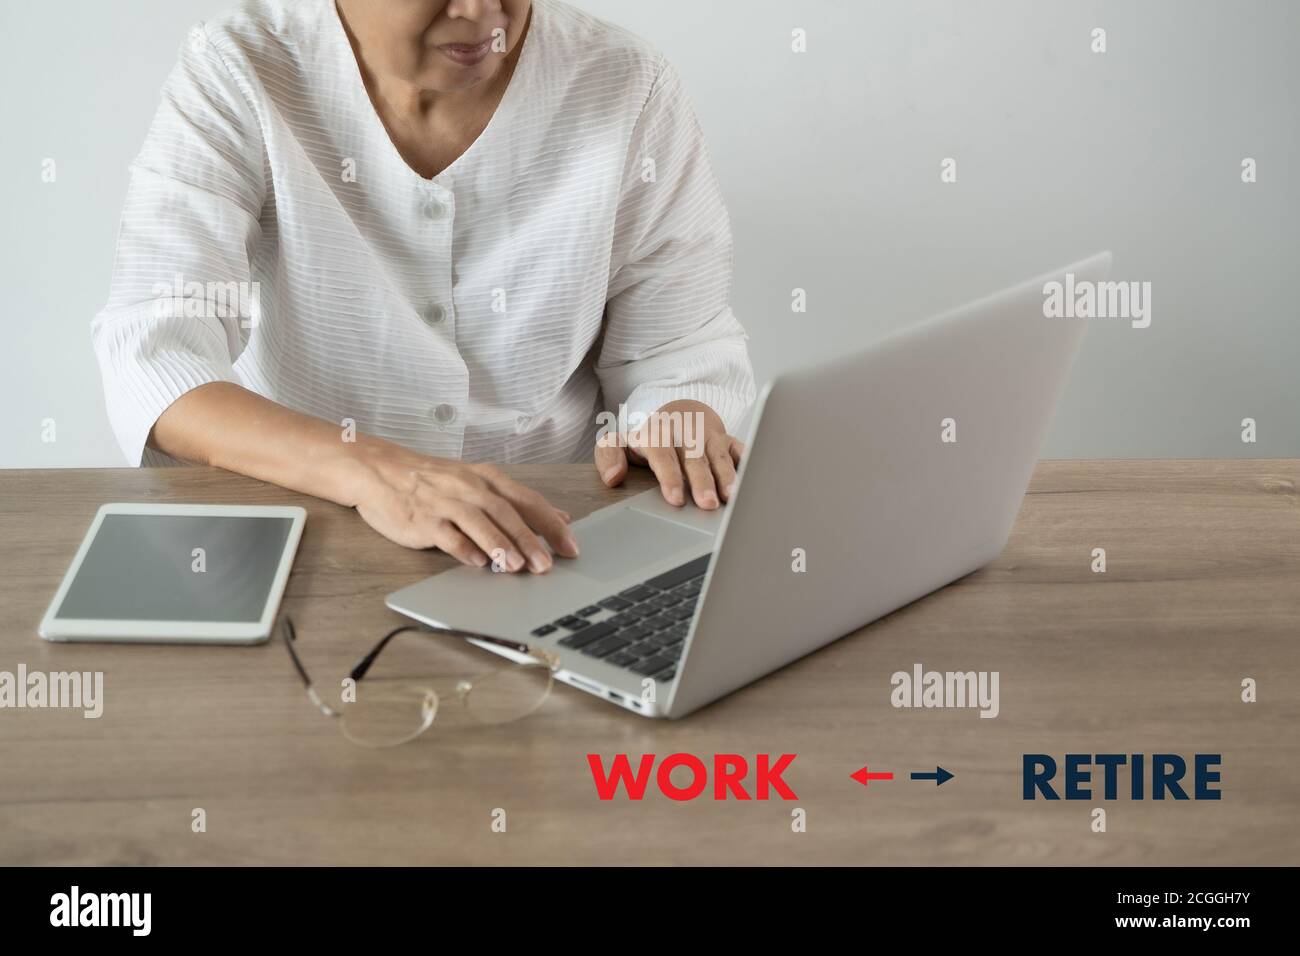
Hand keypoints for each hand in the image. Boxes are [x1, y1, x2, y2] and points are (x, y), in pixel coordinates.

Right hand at [351, 441, 577, 572]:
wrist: (379, 470)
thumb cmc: (433, 480)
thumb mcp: (478, 482)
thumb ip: (518, 501)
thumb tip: (560, 517)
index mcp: (487, 478)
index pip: (528, 500)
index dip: (552, 524)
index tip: (571, 547)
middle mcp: (469, 487)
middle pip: (507, 512)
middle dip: (530, 539)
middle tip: (547, 565)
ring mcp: (445, 502)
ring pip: (479, 521)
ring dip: (500, 545)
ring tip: (517, 567)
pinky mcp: (423, 518)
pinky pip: (446, 534)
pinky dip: (463, 548)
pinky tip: (477, 564)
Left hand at [593, 399, 744, 509]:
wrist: (679, 414)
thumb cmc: (649, 439)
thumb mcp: (621, 443)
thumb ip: (608, 456)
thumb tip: (613, 477)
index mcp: (657, 434)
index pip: (663, 454)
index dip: (670, 476)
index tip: (675, 498)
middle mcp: (685, 433)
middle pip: (695, 457)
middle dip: (702, 480)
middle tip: (708, 504)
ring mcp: (710, 436)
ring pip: (719, 456)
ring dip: (728, 476)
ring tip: (734, 497)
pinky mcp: (729, 440)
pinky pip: (741, 450)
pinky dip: (748, 464)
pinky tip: (753, 481)